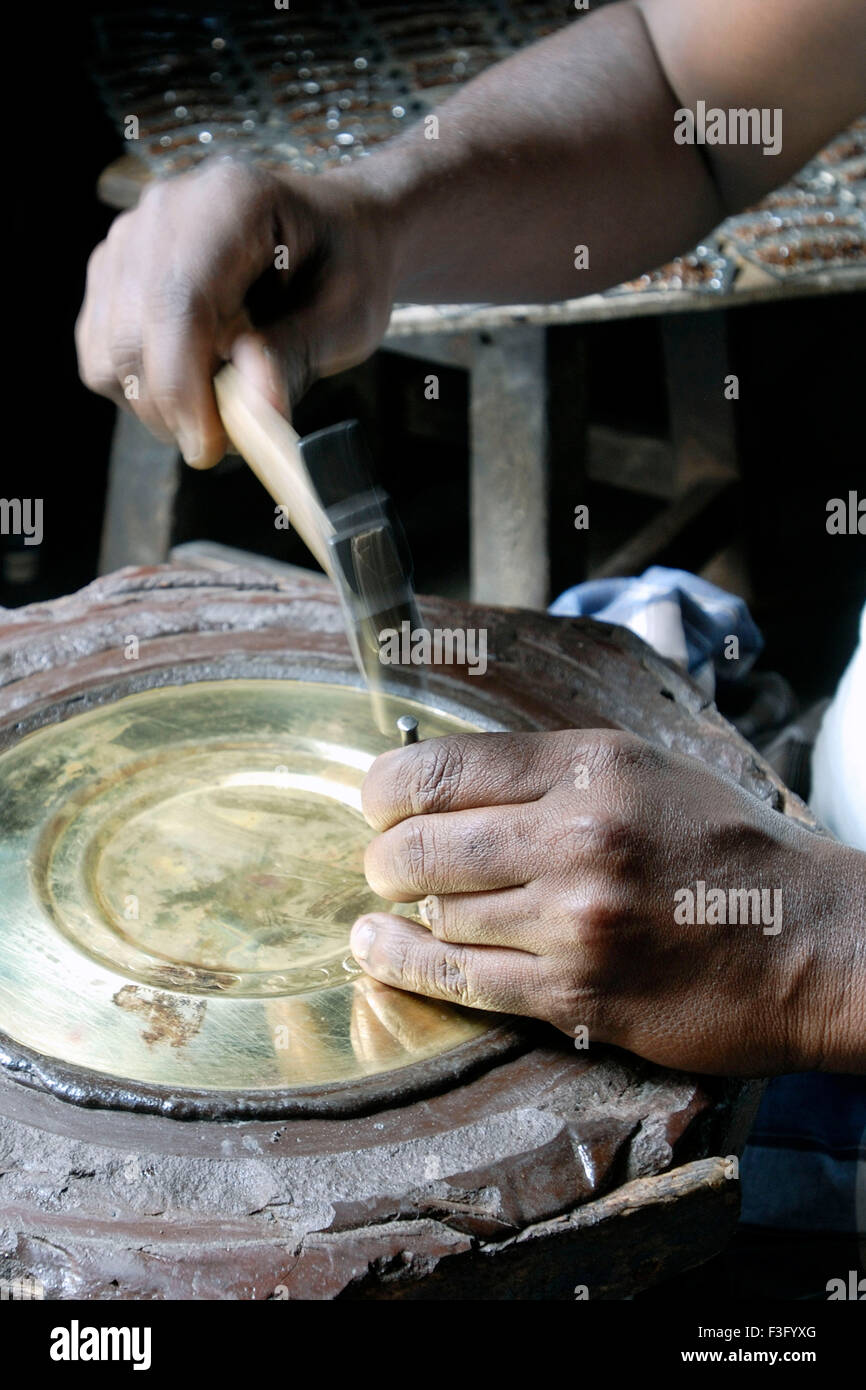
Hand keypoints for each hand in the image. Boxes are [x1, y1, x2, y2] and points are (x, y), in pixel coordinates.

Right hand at [76, 159, 395, 465]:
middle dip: (171, 409)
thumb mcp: (347, 315)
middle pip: (130, 333)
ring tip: (218, 410)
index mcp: (230, 202)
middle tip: (226, 444)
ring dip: (156, 406)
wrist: (334, 232)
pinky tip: (193, 388)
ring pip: (107, 354)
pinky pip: (102, 357)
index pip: (177, 300)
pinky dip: (140, 393)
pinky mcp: (112, 276)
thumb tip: (254, 409)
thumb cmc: (348, 266)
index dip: (182, 385)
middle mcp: (164, 211)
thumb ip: (296, 355)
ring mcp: (129, 241)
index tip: (209, 446)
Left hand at [350, 729, 864, 1075]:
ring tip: (386, 909)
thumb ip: (551, 771)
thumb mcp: (647, 771)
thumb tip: (451, 780)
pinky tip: (381, 949)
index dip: (384, 790)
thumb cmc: (728, 848)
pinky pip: (462, 979)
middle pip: (419, 845)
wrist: (812, 941)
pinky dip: (409, 964)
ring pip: (437, 913)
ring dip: (400, 912)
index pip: (439, 768)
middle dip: (384, 858)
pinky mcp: (579, 991)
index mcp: (589, 766)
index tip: (377, 805)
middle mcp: (576, 835)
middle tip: (385, 864)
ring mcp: (575, 919)